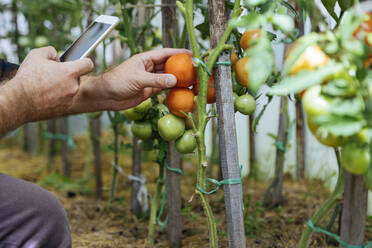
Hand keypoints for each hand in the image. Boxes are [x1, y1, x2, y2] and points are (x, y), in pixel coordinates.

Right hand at [12, 46, 93, 120]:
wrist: (19, 101)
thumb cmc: (27, 78)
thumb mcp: (36, 55)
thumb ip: (51, 51)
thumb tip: (58, 58)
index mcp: (69, 72)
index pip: (88, 64)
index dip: (84, 62)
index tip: (80, 62)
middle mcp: (73, 87)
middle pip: (77, 78)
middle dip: (67, 75)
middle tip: (52, 75)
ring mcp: (70, 99)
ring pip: (70, 90)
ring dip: (62, 87)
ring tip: (46, 86)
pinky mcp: (65, 109)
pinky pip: (65, 100)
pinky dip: (58, 98)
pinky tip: (45, 95)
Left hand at [70, 48, 190, 112]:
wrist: (105, 96)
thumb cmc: (117, 81)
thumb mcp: (138, 78)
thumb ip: (156, 80)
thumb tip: (174, 80)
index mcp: (146, 59)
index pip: (165, 54)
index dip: (178, 53)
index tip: (191, 54)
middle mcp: (149, 68)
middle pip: (169, 65)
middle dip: (181, 66)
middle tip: (195, 69)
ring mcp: (150, 79)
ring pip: (168, 77)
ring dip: (178, 79)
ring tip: (192, 80)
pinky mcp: (149, 91)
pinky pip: (164, 88)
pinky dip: (172, 89)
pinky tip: (181, 91)